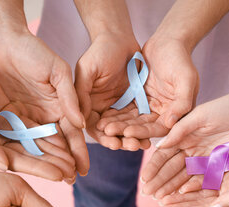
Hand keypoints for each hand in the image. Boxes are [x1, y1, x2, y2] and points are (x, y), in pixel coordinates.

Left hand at [0, 31, 88, 177]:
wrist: (3, 40)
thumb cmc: (33, 50)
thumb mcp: (57, 71)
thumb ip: (69, 97)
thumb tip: (81, 124)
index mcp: (62, 105)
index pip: (73, 133)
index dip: (79, 151)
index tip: (84, 169)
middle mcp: (47, 115)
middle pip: (57, 144)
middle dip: (64, 163)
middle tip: (71, 181)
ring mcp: (28, 118)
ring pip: (38, 145)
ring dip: (46, 162)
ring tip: (54, 180)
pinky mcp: (9, 117)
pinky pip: (17, 138)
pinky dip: (24, 152)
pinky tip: (29, 168)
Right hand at [0, 52, 77, 181]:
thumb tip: (4, 166)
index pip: (18, 161)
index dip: (40, 169)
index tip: (60, 176)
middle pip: (30, 155)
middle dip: (51, 164)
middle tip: (73, 173)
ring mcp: (4, 127)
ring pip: (34, 142)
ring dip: (53, 151)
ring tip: (73, 160)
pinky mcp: (10, 113)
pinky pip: (33, 126)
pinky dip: (48, 133)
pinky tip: (64, 139)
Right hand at [74, 33, 149, 150]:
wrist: (120, 37)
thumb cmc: (99, 51)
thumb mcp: (86, 71)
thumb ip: (80, 95)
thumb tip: (78, 121)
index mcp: (87, 105)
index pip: (94, 128)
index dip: (103, 138)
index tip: (114, 144)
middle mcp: (102, 110)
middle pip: (111, 132)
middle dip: (121, 141)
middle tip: (132, 146)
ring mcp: (118, 108)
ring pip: (126, 129)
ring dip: (134, 138)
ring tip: (143, 145)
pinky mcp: (133, 103)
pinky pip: (139, 119)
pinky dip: (144, 128)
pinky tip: (151, 136)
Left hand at [96, 37, 199, 148]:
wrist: (168, 41)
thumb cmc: (180, 59)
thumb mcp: (186, 79)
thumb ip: (182, 102)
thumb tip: (171, 124)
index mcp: (176, 112)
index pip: (158, 129)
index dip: (143, 132)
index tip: (127, 133)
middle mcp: (162, 114)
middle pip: (142, 127)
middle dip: (126, 130)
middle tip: (108, 131)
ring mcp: (149, 106)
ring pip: (132, 120)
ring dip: (118, 124)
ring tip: (102, 127)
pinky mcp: (138, 99)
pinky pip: (125, 109)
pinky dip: (115, 114)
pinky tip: (101, 117)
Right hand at [141, 92, 228, 200]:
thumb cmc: (226, 107)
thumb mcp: (200, 115)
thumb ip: (180, 130)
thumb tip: (158, 145)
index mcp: (184, 136)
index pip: (165, 155)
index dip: (154, 168)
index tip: (145, 179)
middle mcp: (192, 150)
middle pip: (173, 170)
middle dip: (160, 182)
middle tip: (148, 195)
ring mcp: (205, 160)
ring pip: (186, 178)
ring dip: (173, 189)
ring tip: (160, 200)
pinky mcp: (220, 166)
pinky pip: (204, 180)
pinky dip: (193, 189)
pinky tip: (182, 197)